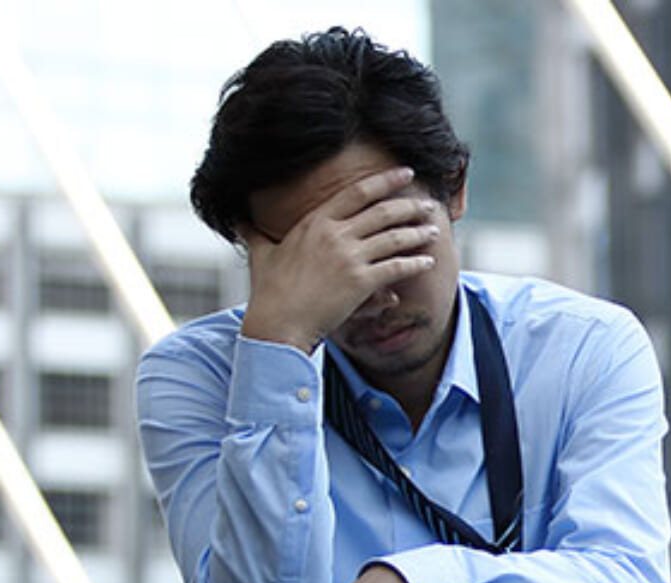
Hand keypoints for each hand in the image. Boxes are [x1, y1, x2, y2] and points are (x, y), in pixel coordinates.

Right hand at [240, 167, 439, 354]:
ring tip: (434, 228)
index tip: (403, 173)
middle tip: (426, 202)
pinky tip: (428, 261)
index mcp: (315, 221)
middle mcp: (334, 233)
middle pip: (381, 211)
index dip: (384, 181)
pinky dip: (415, 263)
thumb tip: (236, 218)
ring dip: (417, 232)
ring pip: (393, 237)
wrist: (277, 321)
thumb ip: (253, 232)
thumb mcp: (261, 254)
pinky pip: (395, 267)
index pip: (357, 193)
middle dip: (408, 204)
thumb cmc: (268, 291)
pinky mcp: (360, 282)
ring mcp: (348, 257)